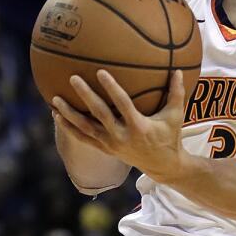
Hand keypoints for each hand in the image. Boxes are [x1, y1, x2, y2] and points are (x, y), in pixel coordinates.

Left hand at [51, 70, 186, 181]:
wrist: (163, 165)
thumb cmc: (170, 136)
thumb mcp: (176, 116)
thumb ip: (177, 93)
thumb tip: (179, 70)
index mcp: (139, 126)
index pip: (122, 104)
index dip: (111, 88)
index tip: (100, 72)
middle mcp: (122, 136)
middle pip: (99, 114)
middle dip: (85, 96)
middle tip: (73, 79)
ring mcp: (111, 144)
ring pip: (86, 128)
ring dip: (69, 114)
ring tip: (55, 100)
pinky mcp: (105, 149)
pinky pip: (83, 138)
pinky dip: (69, 128)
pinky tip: (56, 115)